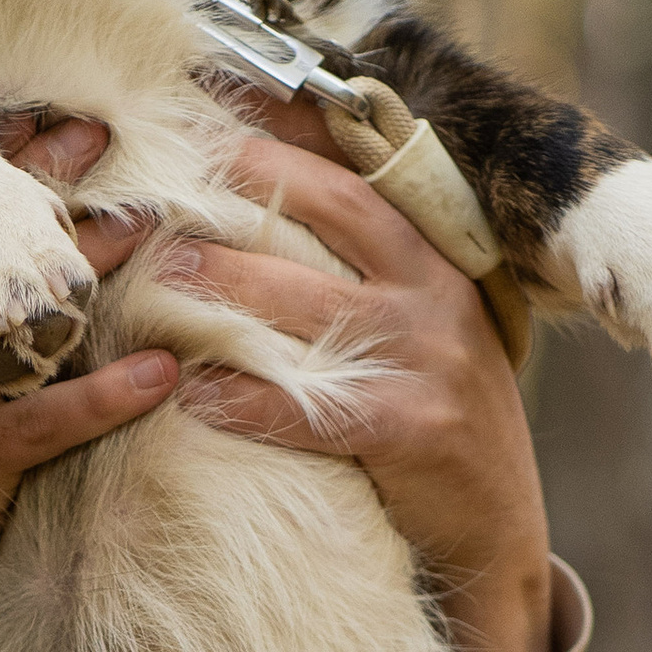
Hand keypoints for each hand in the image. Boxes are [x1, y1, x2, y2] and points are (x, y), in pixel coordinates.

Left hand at [168, 105, 553, 651]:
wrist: (495, 533)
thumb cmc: (429, 422)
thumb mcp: (415, 331)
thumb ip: (356, 276)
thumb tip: (261, 214)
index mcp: (434, 260)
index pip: (354, 176)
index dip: (282, 140)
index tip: (208, 118)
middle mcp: (437, 296)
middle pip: (333, 213)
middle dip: (245, 188)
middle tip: (161, 187)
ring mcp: (431, 361)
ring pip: (313, 305)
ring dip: (227, 287)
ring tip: (156, 277)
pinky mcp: (414, 431)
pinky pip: (317, 406)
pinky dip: (250, 400)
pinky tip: (192, 394)